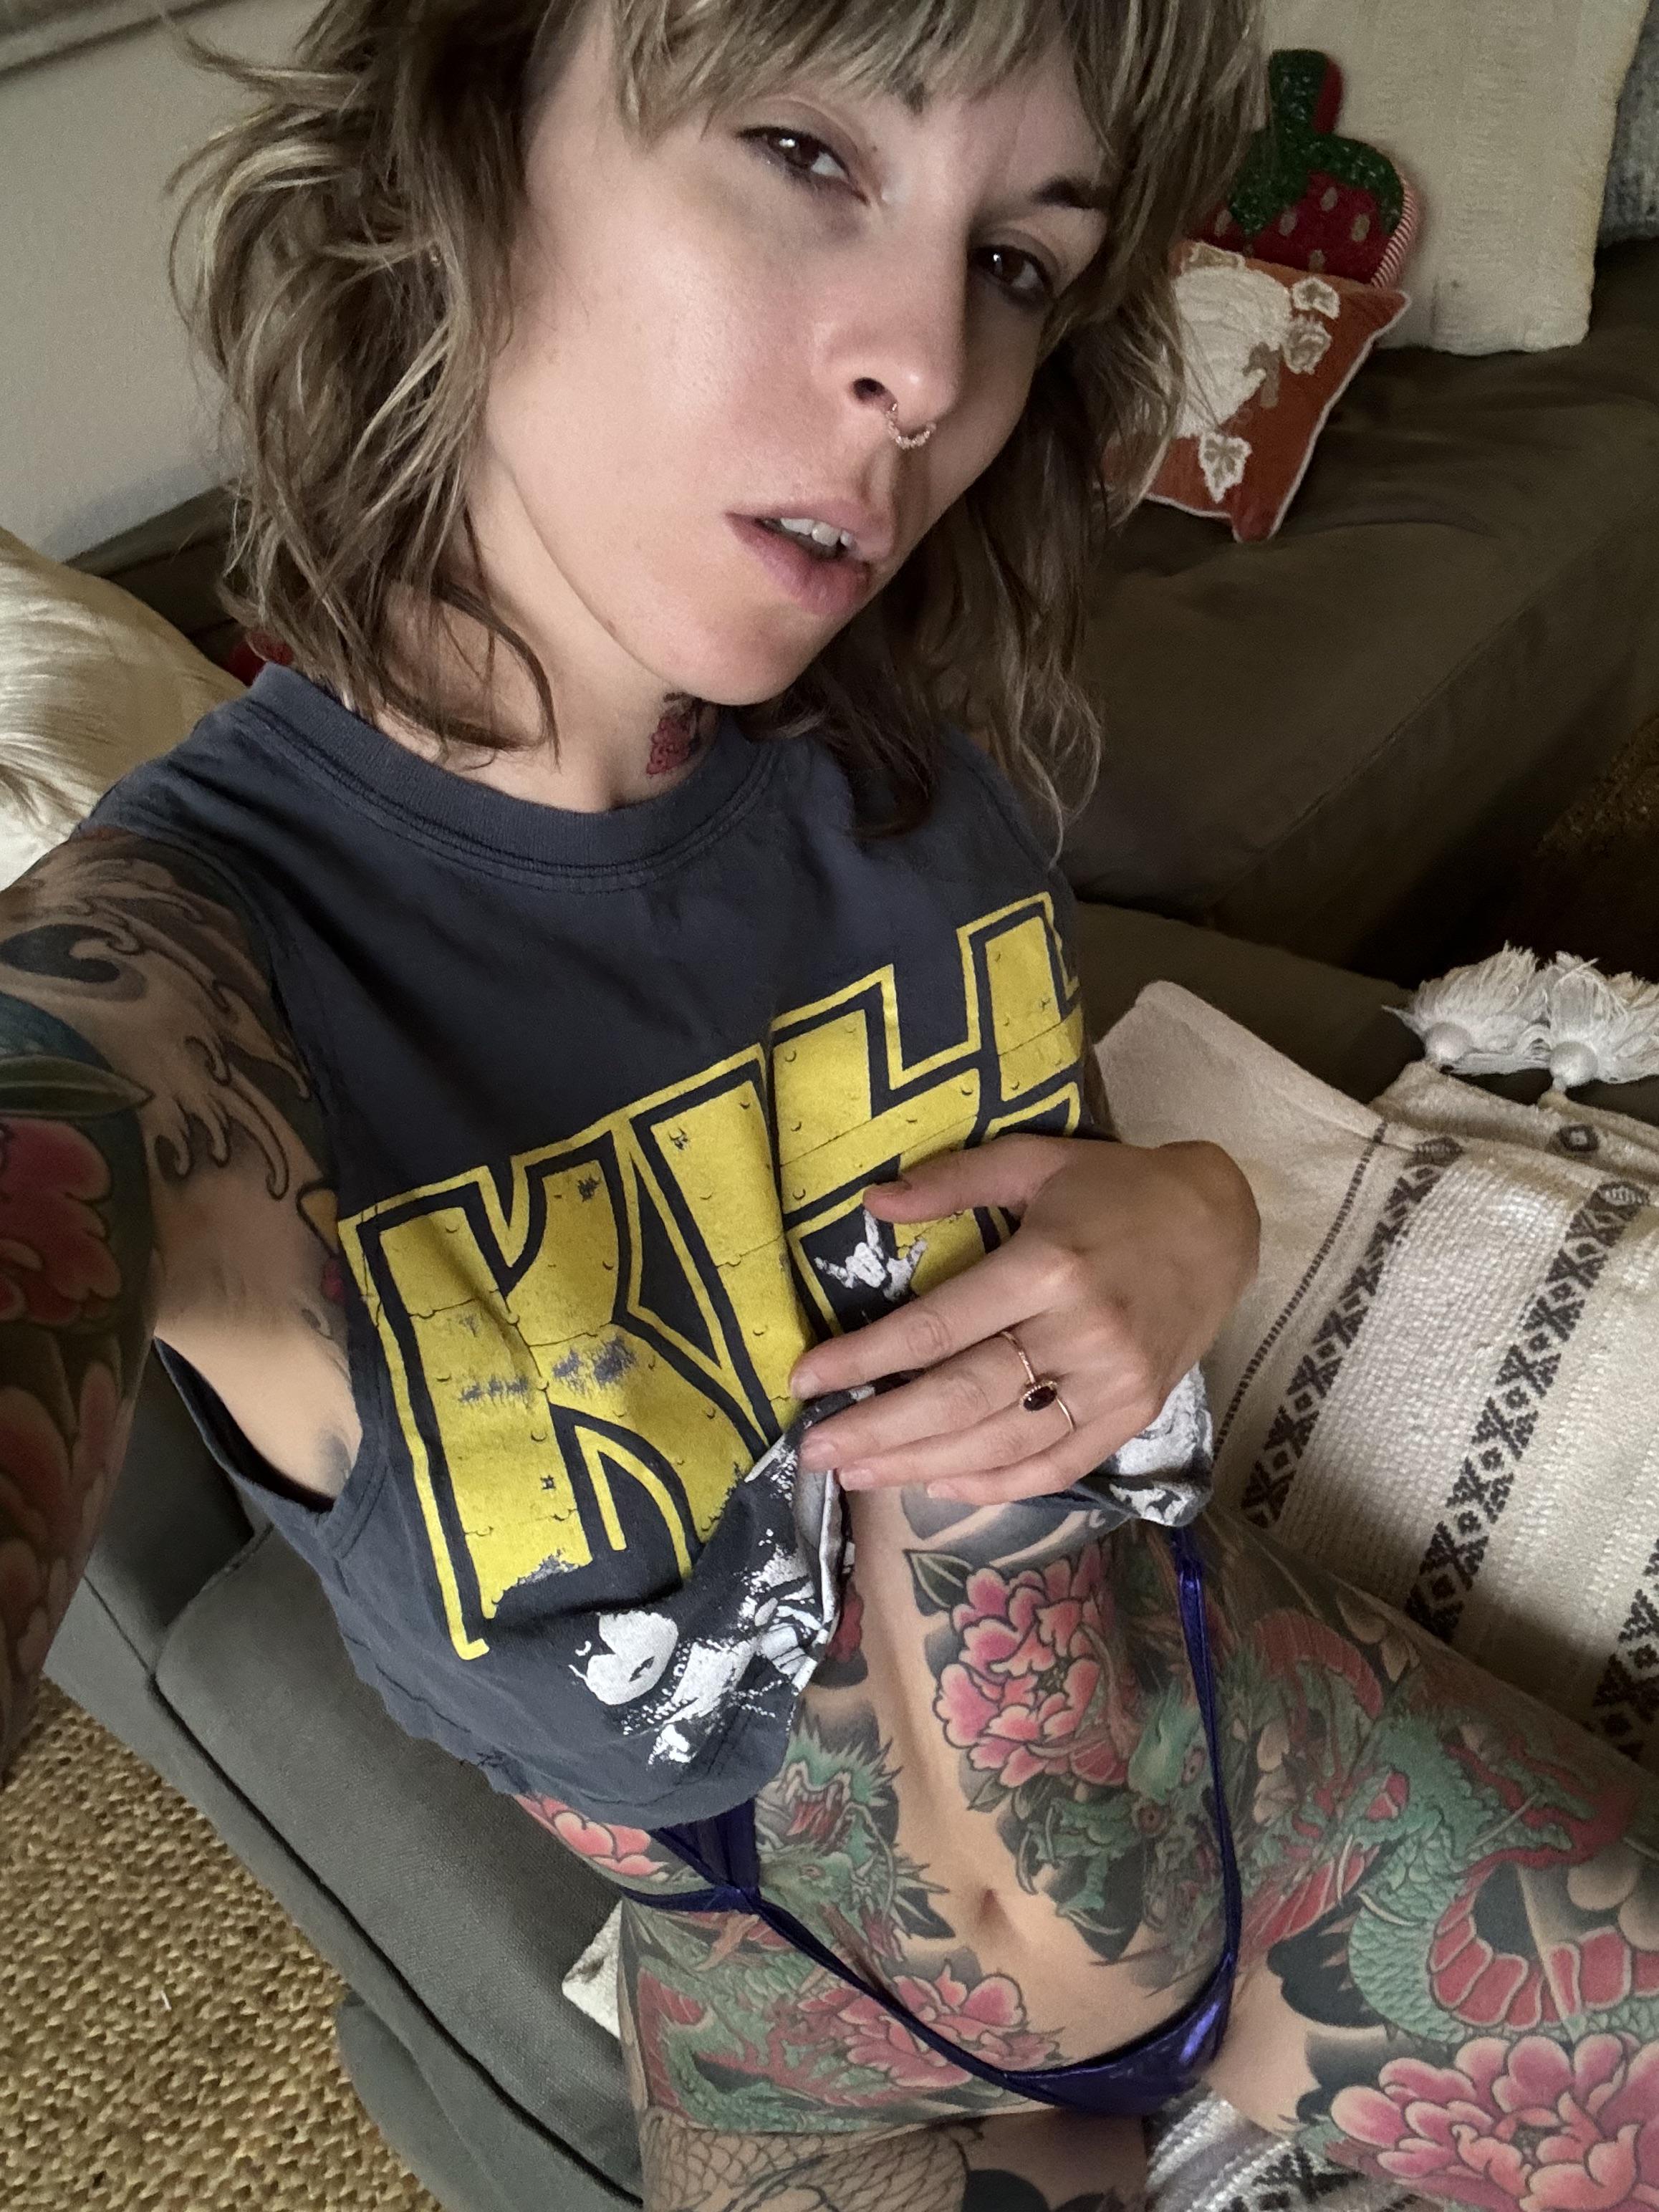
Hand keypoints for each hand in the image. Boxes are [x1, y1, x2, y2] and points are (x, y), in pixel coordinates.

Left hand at [787, 1133, 1257, 1504]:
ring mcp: (1112, 1383)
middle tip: (814, 1452)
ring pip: (1000, 1443)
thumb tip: (871, 1204)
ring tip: (857, 1474)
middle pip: (960, 1398)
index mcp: (1046, 1267)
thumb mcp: (1033, 1161)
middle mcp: (1080, 1333)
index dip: (864, 1359)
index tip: (806, 1380)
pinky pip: (1055, 1465)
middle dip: (878, 1430)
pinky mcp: (1133, 1414)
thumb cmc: (1115, 1188)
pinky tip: (939, 1486)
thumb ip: (952, 1181)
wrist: (1220, 1224)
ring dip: (920, 1466)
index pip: (936, 1327)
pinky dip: (994, 1485)